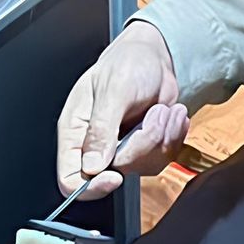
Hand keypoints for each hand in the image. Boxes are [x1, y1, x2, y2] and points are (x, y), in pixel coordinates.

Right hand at [56, 22, 186, 198]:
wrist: (154, 57)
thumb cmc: (127, 62)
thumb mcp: (113, 90)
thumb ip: (101, 129)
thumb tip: (92, 165)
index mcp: (75, 132)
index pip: (70, 179)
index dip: (91, 186)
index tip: (115, 174)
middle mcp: (96, 145)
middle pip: (116, 174)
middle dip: (143, 144)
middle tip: (153, 116)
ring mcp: (122, 148)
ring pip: (143, 168)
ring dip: (162, 137)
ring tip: (162, 110)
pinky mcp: (144, 147)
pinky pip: (161, 159)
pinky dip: (173, 137)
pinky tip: (170, 115)